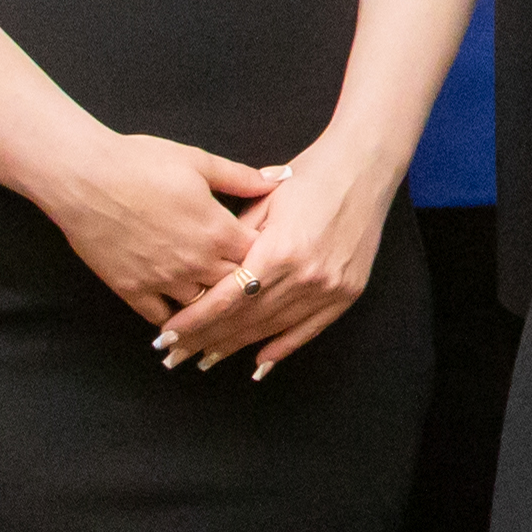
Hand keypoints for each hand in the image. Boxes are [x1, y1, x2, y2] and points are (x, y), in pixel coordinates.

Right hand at [45, 126, 272, 328]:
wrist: (83, 176)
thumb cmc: (139, 162)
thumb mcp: (197, 162)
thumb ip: (241, 177)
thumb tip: (279, 179)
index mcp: (217, 230)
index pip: (260, 257)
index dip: (267, 255)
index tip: (269, 254)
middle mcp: (196, 262)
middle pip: (237, 288)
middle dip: (245, 285)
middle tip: (250, 285)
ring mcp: (163, 280)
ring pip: (203, 308)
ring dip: (212, 305)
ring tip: (219, 304)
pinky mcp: (132, 290)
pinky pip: (161, 318)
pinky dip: (175, 321)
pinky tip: (182, 320)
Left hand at [150, 133, 396, 374]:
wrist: (364, 168)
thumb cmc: (309, 178)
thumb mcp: (262, 202)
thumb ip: (234, 241)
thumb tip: (203, 275)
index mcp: (279, 250)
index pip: (226, 299)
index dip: (194, 321)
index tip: (167, 335)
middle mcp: (306, 275)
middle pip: (245, 319)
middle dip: (206, 339)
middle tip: (175, 355)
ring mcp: (330, 288)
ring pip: (272, 328)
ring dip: (236, 346)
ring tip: (206, 359)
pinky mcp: (348, 293)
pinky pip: (310, 330)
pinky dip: (282, 349)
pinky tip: (258, 363)